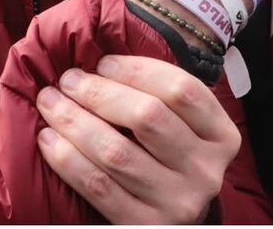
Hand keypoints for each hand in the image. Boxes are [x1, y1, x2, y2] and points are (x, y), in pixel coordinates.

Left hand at [36, 55, 239, 223]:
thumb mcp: (183, 127)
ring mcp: (179, 202)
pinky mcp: (147, 225)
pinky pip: (98, 186)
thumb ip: (160, 96)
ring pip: (117, 152)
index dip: (137, 70)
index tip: (103, 63)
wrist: (174, 224)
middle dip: (99, 93)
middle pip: (148, 117)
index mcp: (222, 136)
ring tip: (51, 103)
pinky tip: (49, 139)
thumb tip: (102, 60)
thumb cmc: (170, 158)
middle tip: (69, 80)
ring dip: (75, 121)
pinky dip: (68, 159)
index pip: (181, 89)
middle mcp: (206, 170)